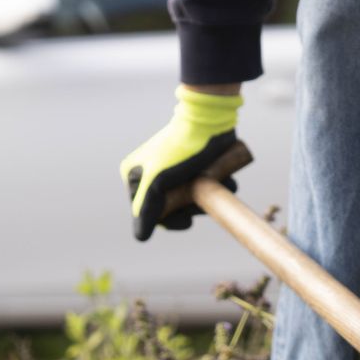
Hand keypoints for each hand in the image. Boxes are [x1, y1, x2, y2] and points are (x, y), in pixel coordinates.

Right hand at [119, 85, 240, 240]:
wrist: (208, 120)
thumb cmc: (179, 150)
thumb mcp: (158, 183)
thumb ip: (147, 211)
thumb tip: (141, 238)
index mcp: (136, 176)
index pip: (151, 213)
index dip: (171, 220)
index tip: (187, 220)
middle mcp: (152, 173)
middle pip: (173, 207)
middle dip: (192, 208)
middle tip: (203, 202)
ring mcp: (175, 169)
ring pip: (190, 198)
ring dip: (207, 198)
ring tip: (217, 187)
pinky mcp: (194, 164)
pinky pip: (203, 185)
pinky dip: (214, 188)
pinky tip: (223, 181)